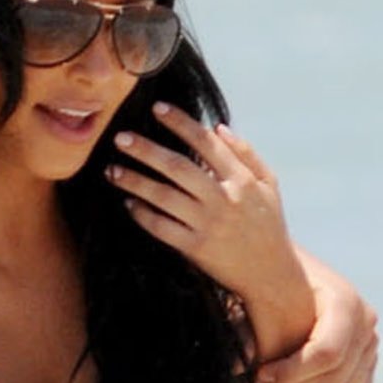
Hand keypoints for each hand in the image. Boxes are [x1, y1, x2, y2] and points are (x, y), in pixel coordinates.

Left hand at [106, 107, 305, 318]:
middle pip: (178, 167)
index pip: (206, 143)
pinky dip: (142, 214)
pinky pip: (161, 227)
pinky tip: (128, 202)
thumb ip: (245, 154)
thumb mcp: (269, 184)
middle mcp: (223, 199)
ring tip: (112, 170)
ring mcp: (208, 225)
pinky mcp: (195, 248)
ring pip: (163, 197)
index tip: (158, 108)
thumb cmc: (268, 224)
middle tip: (120, 137)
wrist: (269, 273)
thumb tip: (217, 127)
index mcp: (242, 180)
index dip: (180, 123)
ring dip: (135, 181)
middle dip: (146, 150)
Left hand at [256, 257, 377, 382]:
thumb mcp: (257, 293)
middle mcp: (365, 324)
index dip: (292, 374)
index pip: (327, 354)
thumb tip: (238, 365)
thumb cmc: (266, 280)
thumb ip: (249, 325)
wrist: (284, 274)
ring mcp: (369, 347)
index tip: (258, 377)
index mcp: (344, 301)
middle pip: (336, 379)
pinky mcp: (365, 366)